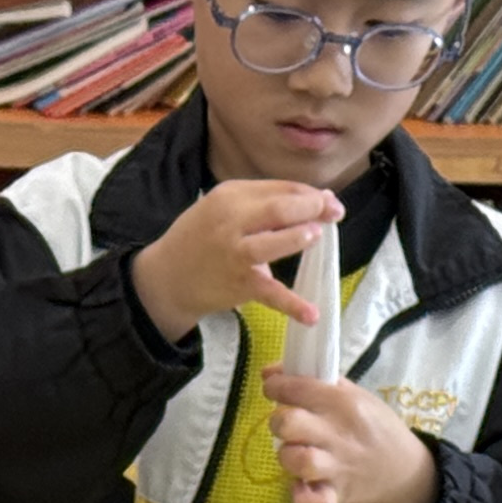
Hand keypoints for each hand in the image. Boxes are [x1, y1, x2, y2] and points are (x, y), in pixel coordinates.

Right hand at [131, 178, 341, 344]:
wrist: (167, 278)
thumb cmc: (200, 238)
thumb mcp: (223, 208)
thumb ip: (261, 203)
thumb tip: (312, 202)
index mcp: (230, 196)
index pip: (279, 188)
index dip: (309, 194)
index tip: (327, 201)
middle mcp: (231, 221)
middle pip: (279, 208)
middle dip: (312, 208)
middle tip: (334, 213)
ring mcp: (235, 254)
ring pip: (273, 242)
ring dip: (299, 238)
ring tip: (316, 237)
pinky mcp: (239, 285)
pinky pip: (270, 294)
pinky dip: (292, 305)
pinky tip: (311, 314)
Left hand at [262, 369, 434, 502]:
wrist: (403, 470)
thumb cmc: (371, 427)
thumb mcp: (355, 396)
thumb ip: (314, 382)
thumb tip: (269, 372)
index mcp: (344, 402)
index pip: (297, 388)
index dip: (276, 386)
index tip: (273, 389)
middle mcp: (339, 434)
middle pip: (289, 423)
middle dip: (278, 421)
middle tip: (285, 425)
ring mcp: (338, 468)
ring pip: (297, 460)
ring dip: (287, 456)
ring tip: (295, 453)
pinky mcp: (337, 497)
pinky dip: (302, 498)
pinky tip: (302, 487)